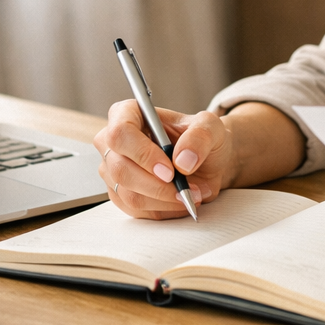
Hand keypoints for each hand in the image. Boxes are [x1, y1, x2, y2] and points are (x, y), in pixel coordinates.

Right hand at [93, 100, 236, 218]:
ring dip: (164, 199)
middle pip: (120, 169)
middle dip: (157, 185)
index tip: (170, 170)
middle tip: (185, 188)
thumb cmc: (201, 138)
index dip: (143, 154)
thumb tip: (182, 160)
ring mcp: (113, 170)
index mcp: (128, 114)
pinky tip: (180, 200)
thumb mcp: (210, 127)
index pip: (120, 133)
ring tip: (190, 193)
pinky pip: (135, 210)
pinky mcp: (121, 194)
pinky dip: (163, 209)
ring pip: (128, 194)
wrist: (206, 162)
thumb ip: (200, 136)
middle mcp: (114, 142)